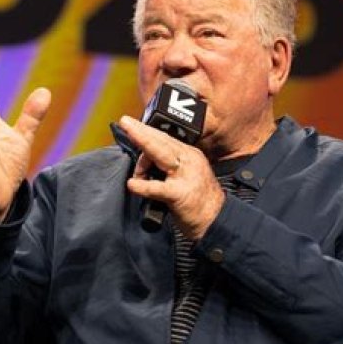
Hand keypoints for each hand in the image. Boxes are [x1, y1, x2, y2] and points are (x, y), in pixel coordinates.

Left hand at [119, 116, 224, 239]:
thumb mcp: (186, 175)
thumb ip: (169, 166)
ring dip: (141, 160)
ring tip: (136, 177)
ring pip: (160, 155)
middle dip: (141, 132)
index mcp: (189, 155)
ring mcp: (185, 175)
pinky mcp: (180, 194)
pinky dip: (143, 186)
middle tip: (125, 123)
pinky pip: (157, 187)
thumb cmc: (200, 201)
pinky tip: (133, 185)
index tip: (131, 123)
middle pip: (161, 141)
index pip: (165, 138)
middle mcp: (188, 160)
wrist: (218, 221)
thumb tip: (145, 161)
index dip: (147, 130)